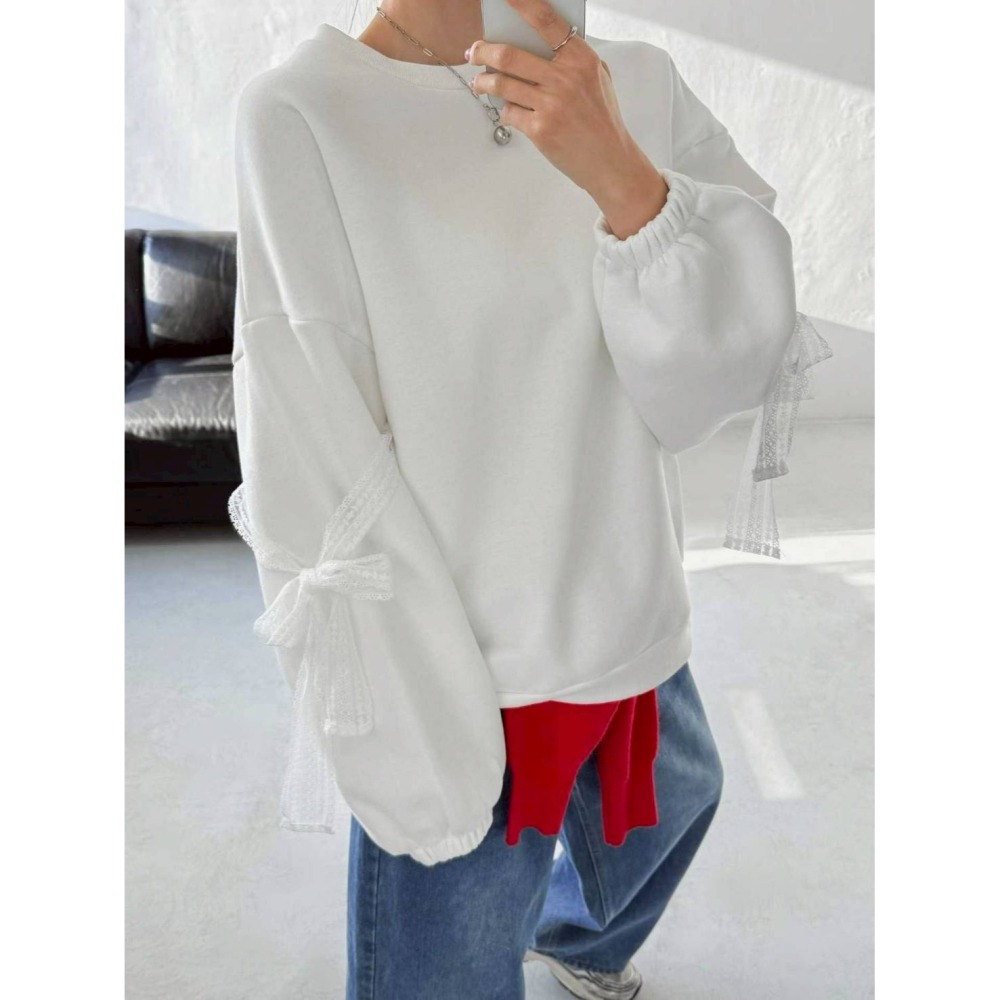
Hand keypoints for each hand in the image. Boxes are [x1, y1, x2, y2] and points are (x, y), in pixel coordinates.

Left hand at [467, 0, 667, 238]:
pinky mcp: (540, 129)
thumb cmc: (601, 119)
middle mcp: (565, 78)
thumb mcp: (597, 78)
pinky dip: (503, 110)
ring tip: (478, 81)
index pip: (544, 19)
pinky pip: (508, 112)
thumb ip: (572, 57)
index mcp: (580, 58)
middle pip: (509, 54)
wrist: (610, 161)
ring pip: (501, 84)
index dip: (518, 4)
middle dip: (483, 51)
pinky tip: (506, 109)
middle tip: (474, 51)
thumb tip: (536, 39)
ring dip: (482, 81)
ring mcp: (551, 105)